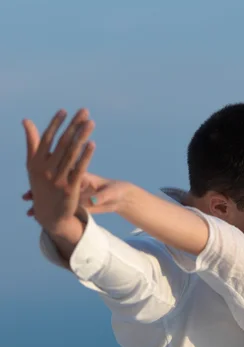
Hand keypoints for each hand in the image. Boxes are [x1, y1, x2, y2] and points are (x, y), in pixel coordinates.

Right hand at [23, 172, 133, 216]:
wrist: (121, 198)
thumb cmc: (117, 190)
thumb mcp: (109, 193)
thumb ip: (100, 197)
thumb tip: (92, 202)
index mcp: (81, 176)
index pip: (60, 174)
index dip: (48, 178)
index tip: (37, 184)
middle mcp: (73, 183)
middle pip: (52, 186)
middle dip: (39, 191)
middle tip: (26, 198)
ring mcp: (73, 194)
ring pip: (53, 197)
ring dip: (41, 204)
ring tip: (30, 213)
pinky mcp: (76, 204)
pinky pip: (60, 208)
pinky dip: (50, 212)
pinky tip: (40, 218)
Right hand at [24, 109, 94, 233]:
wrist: (50, 215)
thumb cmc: (42, 185)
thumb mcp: (34, 165)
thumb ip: (33, 143)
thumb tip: (27, 120)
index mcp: (35, 162)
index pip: (46, 138)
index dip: (56, 124)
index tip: (65, 110)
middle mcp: (45, 170)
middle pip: (62, 143)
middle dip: (74, 125)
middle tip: (84, 111)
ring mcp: (57, 179)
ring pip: (72, 154)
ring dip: (82, 136)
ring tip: (91, 123)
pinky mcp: (70, 188)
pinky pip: (79, 169)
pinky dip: (86, 156)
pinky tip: (92, 144)